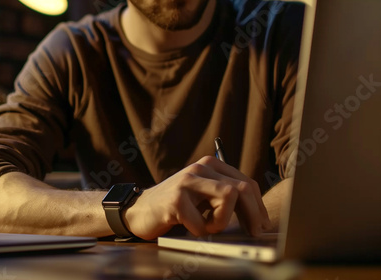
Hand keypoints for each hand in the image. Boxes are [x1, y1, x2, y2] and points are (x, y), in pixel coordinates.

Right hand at [123, 156, 270, 239]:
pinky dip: (199, 231)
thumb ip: (225, 195)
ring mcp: (187, 181)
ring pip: (228, 197)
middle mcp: (200, 168)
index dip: (258, 206)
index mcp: (210, 164)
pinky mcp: (176, 199)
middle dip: (253, 214)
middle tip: (253, 233)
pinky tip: (187, 226)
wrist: (140, 210)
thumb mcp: (203, 195)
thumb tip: (257, 216)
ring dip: (222, 221)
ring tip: (206, 226)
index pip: (246, 182)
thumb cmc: (176, 206)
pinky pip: (202, 223)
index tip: (262, 224)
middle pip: (242, 188)